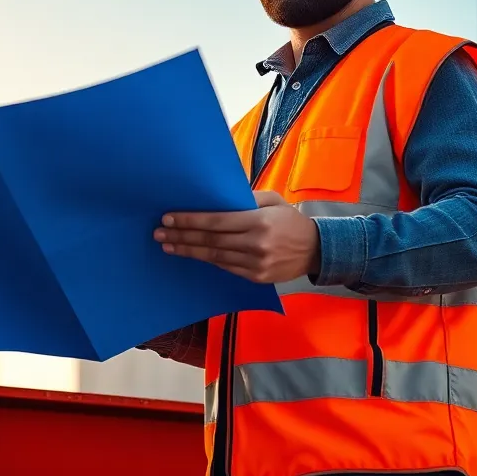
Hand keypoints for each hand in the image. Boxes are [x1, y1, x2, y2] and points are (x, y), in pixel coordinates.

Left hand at [153, 190, 319, 283]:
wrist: (317, 249)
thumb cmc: (290, 220)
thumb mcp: (272, 200)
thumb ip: (245, 199)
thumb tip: (215, 198)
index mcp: (258, 221)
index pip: (216, 221)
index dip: (190, 221)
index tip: (169, 219)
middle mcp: (256, 243)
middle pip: (210, 241)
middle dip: (182, 237)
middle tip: (159, 234)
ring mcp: (257, 263)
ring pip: (215, 257)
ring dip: (189, 251)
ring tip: (168, 246)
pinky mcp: (257, 277)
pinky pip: (226, 268)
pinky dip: (208, 261)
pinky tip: (192, 255)